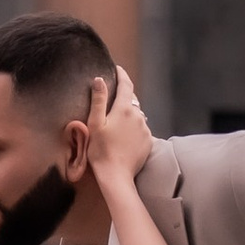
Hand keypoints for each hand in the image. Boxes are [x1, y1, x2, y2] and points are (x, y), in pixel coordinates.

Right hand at [84, 67, 153, 192]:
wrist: (116, 175)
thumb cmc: (101, 150)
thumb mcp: (95, 124)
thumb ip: (99, 100)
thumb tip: (99, 79)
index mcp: (124, 109)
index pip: (126, 85)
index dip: (122, 75)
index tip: (117, 68)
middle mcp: (138, 116)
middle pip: (132, 100)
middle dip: (123, 97)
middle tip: (112, 98)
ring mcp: (145, 129)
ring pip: (137, 115)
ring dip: (128, 114)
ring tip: (116, 122)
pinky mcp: (148, 141)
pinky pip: (141, 128)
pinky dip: (133, 127)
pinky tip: (124, 136)